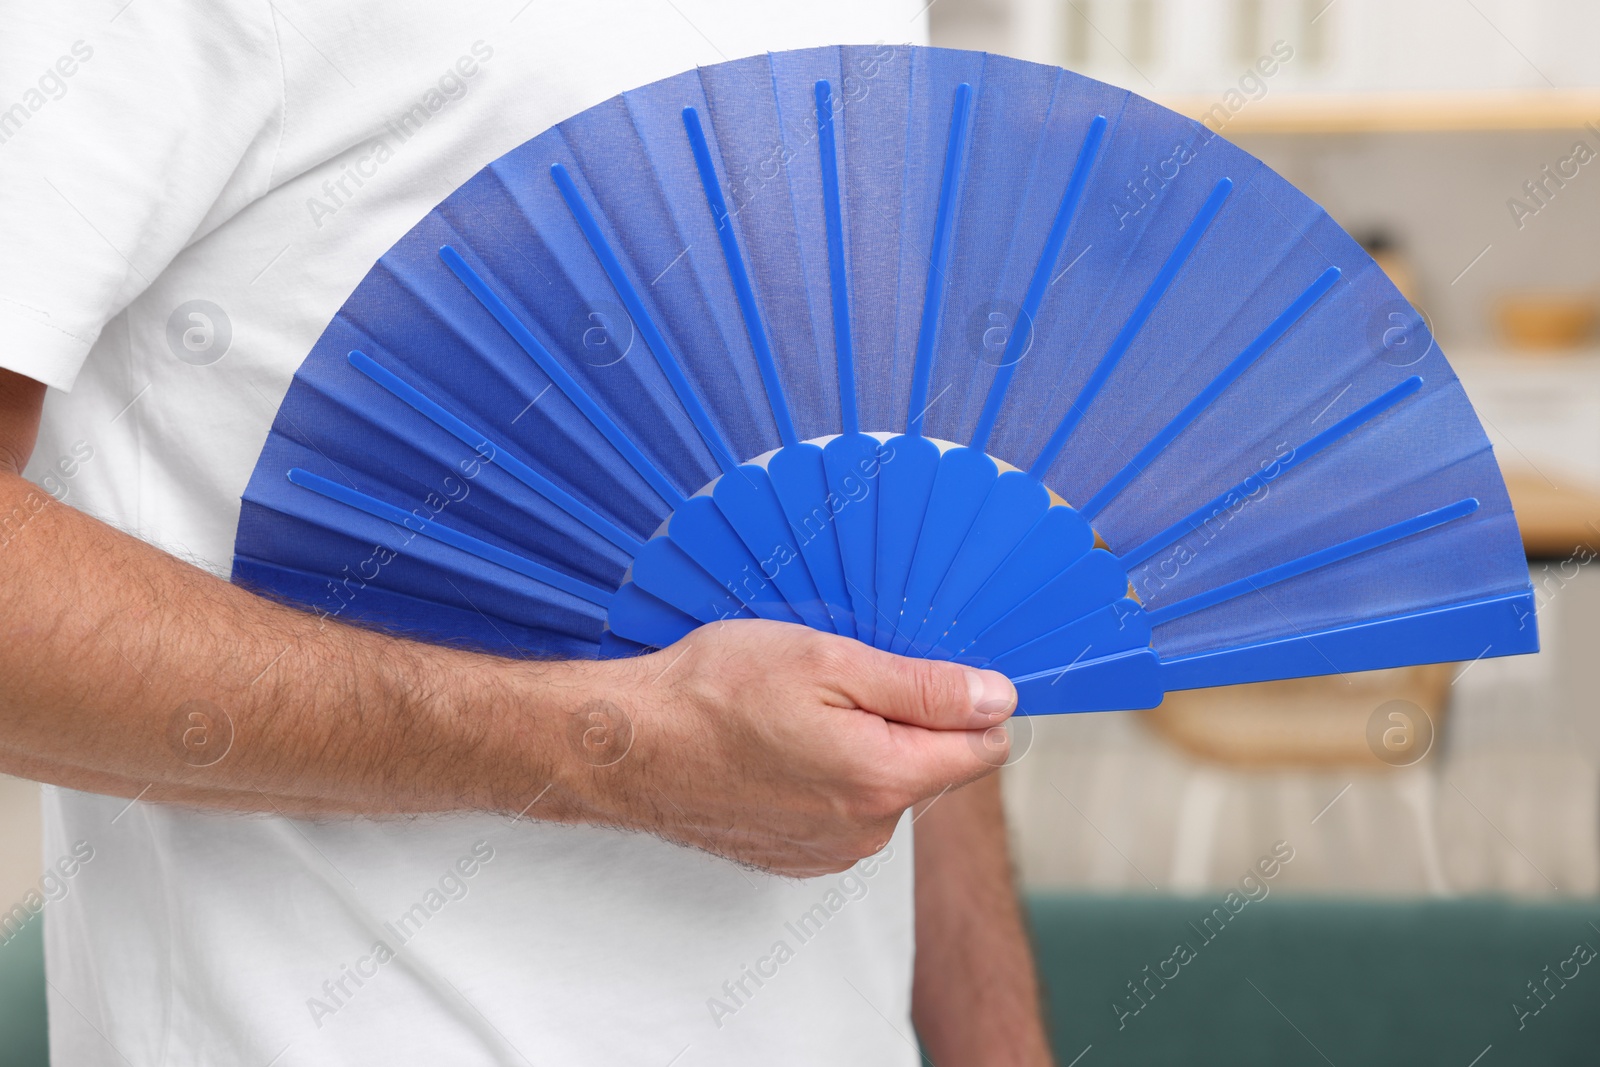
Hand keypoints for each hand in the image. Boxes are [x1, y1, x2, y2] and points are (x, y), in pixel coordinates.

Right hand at [558, 619, 1016, 875]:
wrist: (627, 746)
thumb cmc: (715, 692)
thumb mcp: (829, 661)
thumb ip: (925, 688)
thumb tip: (998, 699)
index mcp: (885, 780)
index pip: (984, 747)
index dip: (966, 699)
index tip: (922, 669)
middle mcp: (867, 832)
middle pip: (934, 767)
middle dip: (907, 721)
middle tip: (841, 680)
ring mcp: (830, 852)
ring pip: (886, 788)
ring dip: (864, 748)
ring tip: (797, 711)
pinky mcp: (796, 858)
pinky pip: (844, 812)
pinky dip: (826, 777)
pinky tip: (779, 746)